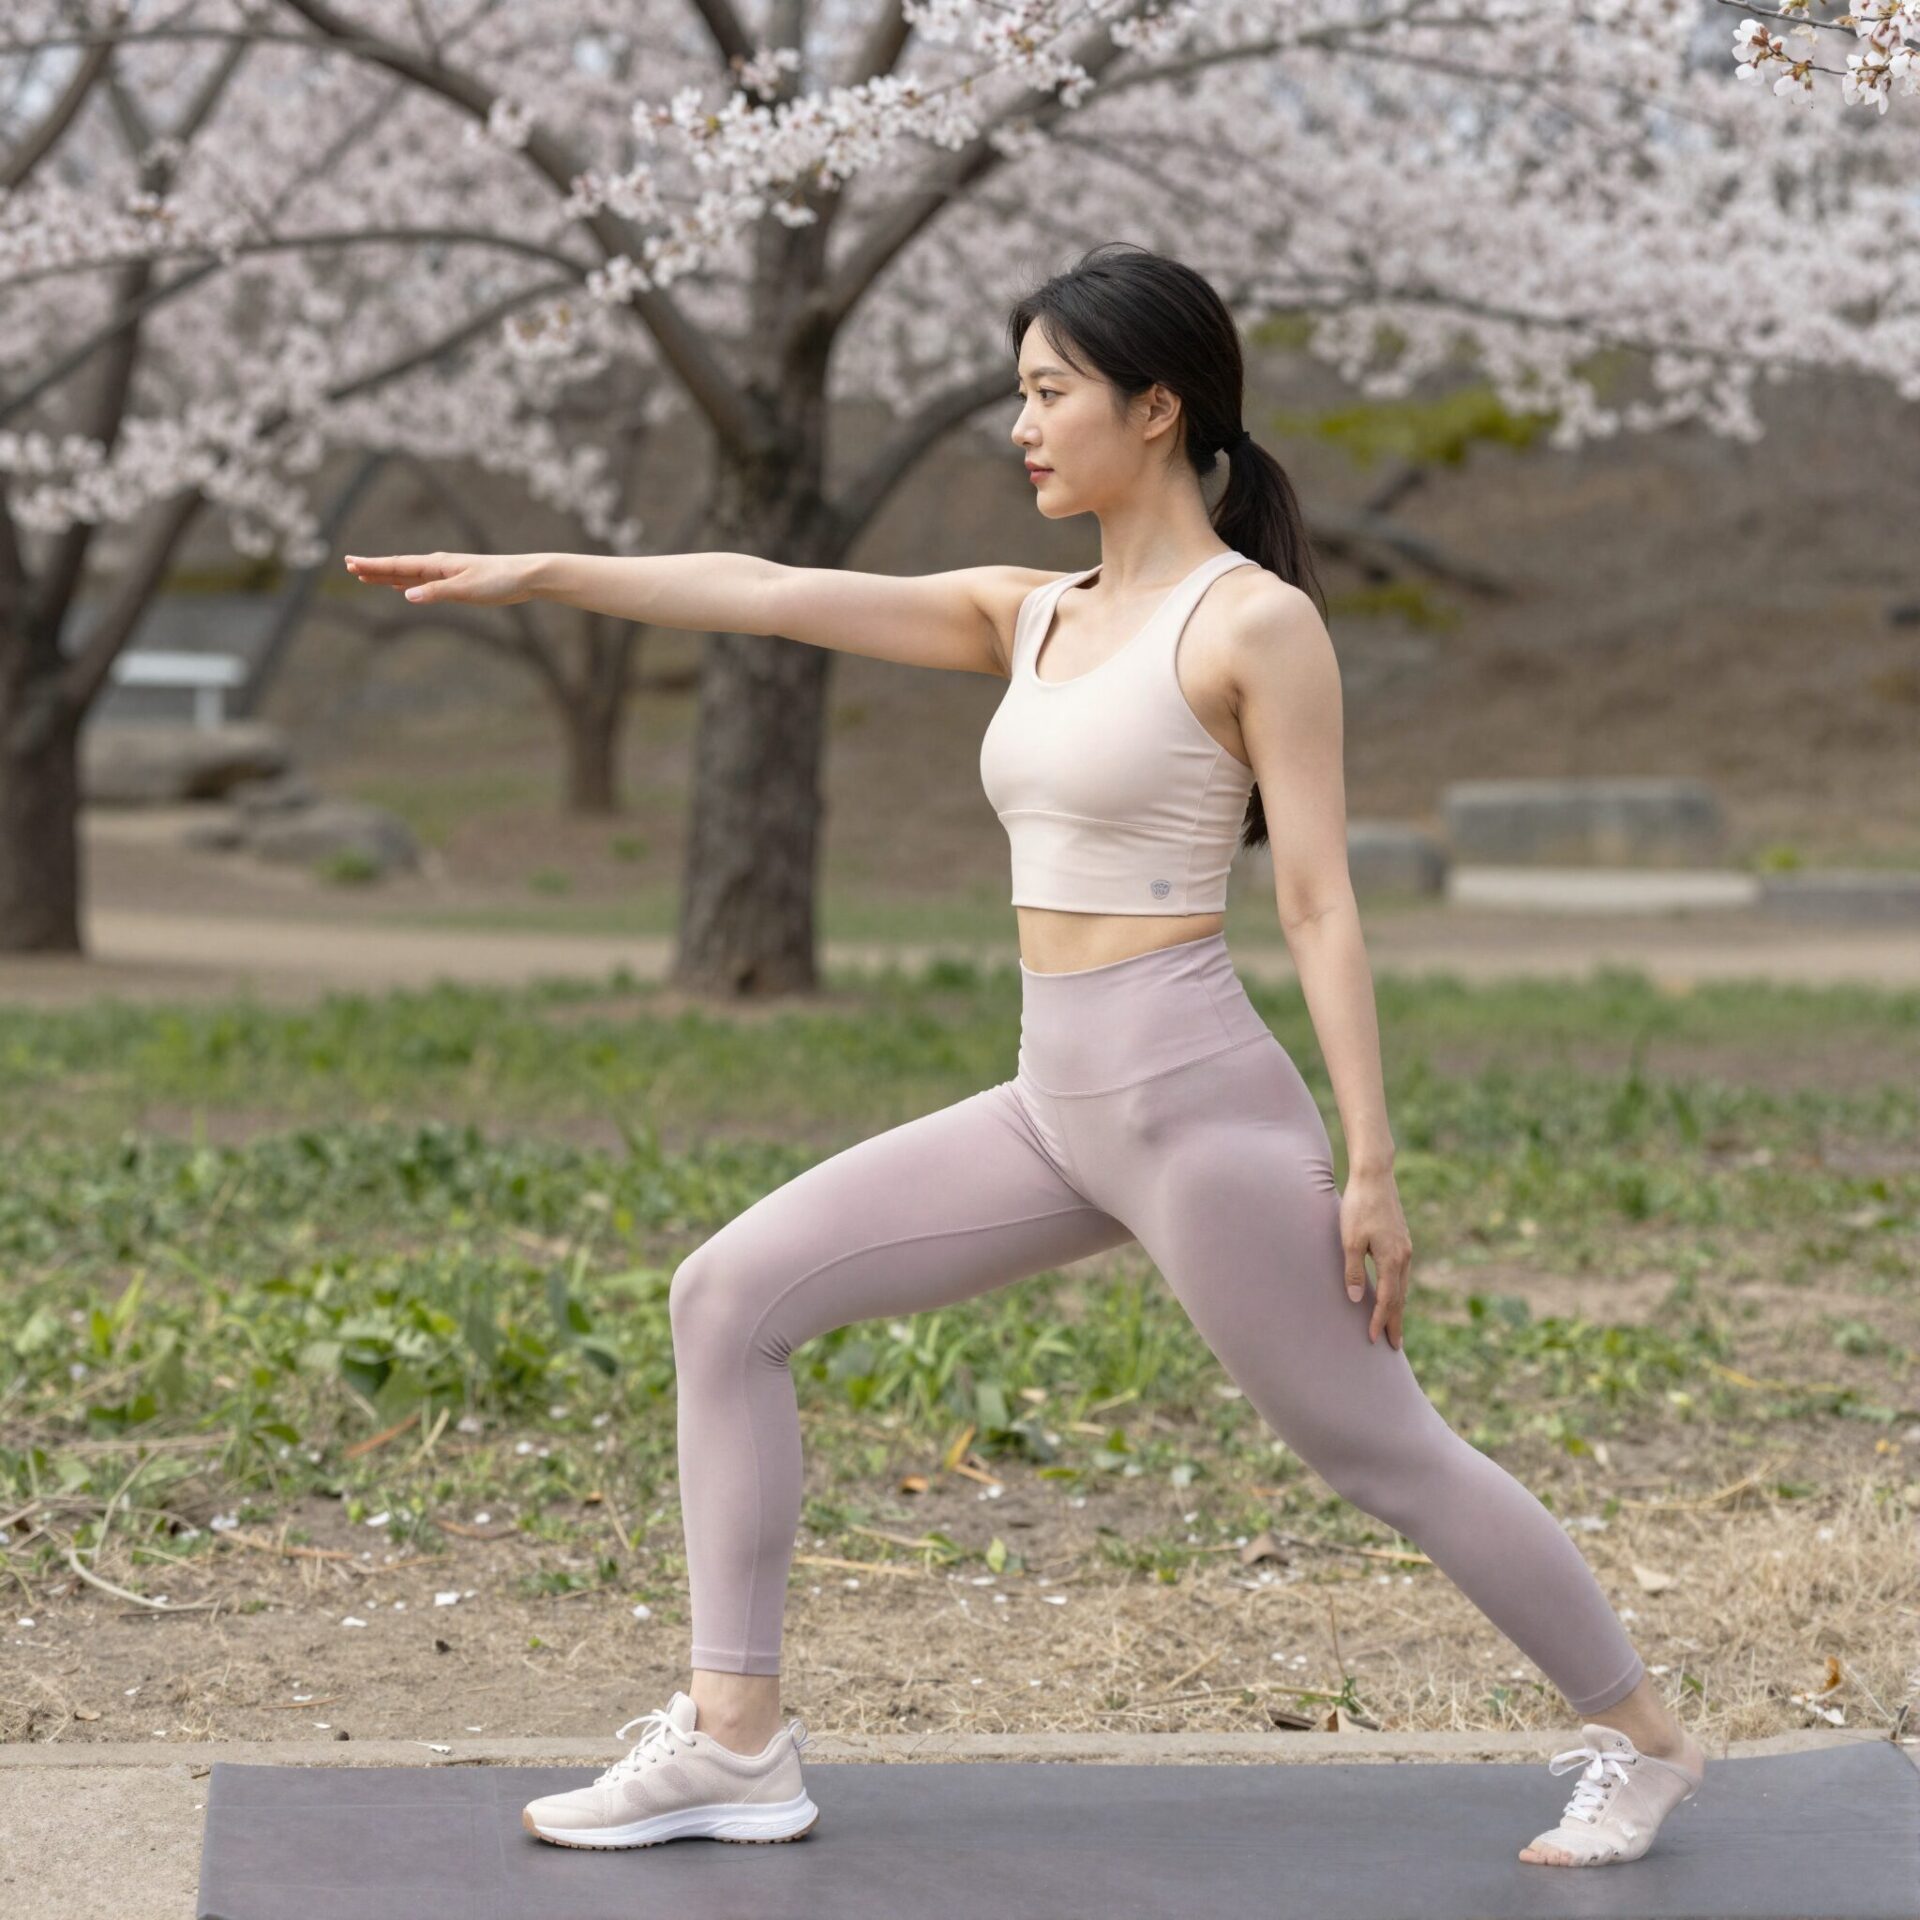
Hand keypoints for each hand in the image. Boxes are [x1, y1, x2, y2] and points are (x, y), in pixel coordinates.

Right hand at [342, 550, 536, 606]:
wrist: (526, 576)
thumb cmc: (499, 581)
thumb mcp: (466, 589)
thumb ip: (436, 592)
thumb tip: (406, 595)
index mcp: (437, 564)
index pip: (398, 564)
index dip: (373, 566)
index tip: (351, 563)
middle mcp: (438, 565)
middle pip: (399, 567)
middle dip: (374, 568)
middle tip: (349, 567)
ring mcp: (447, 572)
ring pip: (409, 574)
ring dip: (387, 576)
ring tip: (367, 576)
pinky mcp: (457, 581)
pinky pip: (423, 581)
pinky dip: (408, 583)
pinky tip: (402, 587)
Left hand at [1340, 1166, 1410, 1350]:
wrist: (1374, 1176)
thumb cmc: (1358, 1206)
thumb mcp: (1349, 1239)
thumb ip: (1352, 1271)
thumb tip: (1356, 1299)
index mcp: (1391, 1259)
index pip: (1387, 1300)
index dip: (1379, 1320)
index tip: (1372, 1339)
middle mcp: (1404, 1256)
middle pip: (1400, 1297)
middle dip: (1396, 1322)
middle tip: (1394, 1346)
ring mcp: (1405, 1248)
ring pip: (1403, 1286)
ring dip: (1398, 1307)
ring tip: (1394, 1326)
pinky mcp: (1401, 1240)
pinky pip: (1402, 1274)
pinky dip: (1398, 1290)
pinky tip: (1393, 1294)